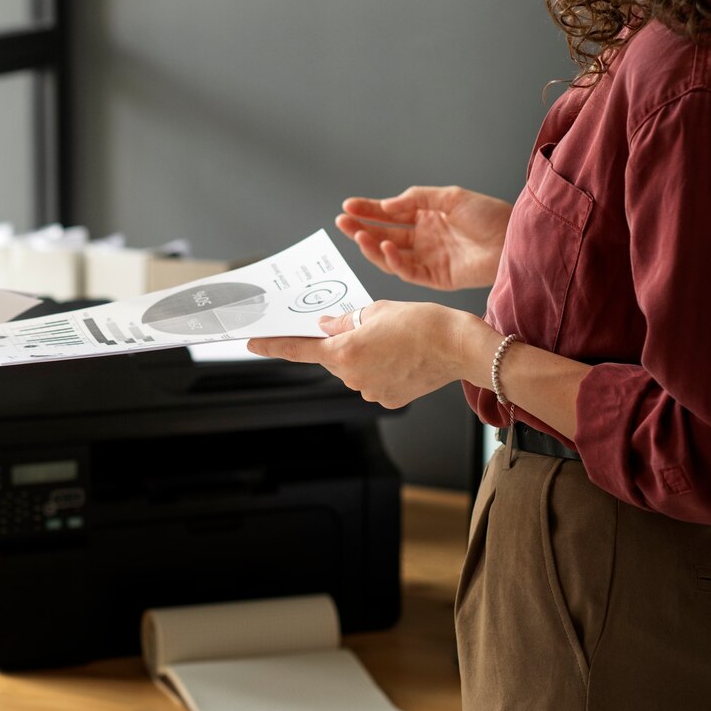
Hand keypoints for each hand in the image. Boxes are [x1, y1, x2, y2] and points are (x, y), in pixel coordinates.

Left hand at [246, 301, 473, 408]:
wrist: (459, 347)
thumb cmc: (421, 323)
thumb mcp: (376, 311)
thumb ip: (344, 322)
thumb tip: (325, 327)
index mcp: (343, 352)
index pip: (298, 349)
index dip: (272, 346)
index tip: (251, 344)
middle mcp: (352, 377)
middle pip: (332, 358)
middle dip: (342, 343)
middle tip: (369, 327)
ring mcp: (370, 392)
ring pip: (354, 370)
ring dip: (365, 356)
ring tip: (395, 342)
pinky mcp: (388, 400)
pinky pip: (374, 382)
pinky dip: (382, 370)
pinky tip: (402, 358)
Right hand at [335, 186, 510, 290]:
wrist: (515, 239)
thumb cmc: (490, 215)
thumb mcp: (450, 197)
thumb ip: (416, 199)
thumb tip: (386, 205)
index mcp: (427, 216)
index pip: (390, 214)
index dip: (368, 210)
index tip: (348, 206)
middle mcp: (424, 238)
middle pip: (384, 235)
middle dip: (361, 228)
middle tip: (342, 222)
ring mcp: (428, 259)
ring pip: (391, 255)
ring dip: (372, 246)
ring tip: (358, 236)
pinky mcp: (435, 278)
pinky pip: (408, 271)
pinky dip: (394, 261)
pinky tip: (386, 247)